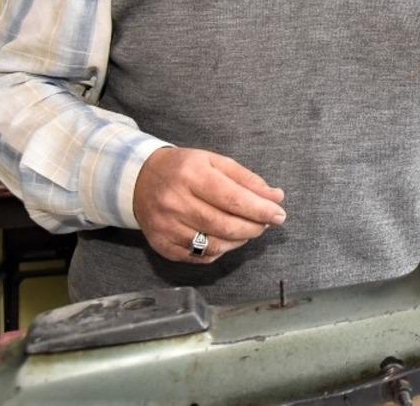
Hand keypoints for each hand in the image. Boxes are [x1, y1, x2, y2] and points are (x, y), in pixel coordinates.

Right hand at [133, 147, 285, 262]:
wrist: (139, 180)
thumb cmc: (184, 168)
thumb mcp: (215, 162)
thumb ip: (247, 179)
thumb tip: (275, 197)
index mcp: (191, 175)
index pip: (233, 199)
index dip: (260, 210)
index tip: (280, 214)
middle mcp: (175, 202)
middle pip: (225, 225)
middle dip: (254, 227)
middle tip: (267, 223)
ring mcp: (166, 227)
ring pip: (214, 245)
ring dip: (240, 240)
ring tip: (249, 229)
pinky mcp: (162, 246)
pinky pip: (199, 257)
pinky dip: (220, 250)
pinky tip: (227, 238)